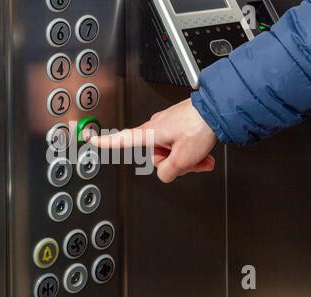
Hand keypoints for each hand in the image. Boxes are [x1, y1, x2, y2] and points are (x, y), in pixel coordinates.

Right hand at [90, 98, 217, 182]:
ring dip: (187, 158)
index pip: (121, 140)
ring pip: (171, 150)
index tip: (92, 140)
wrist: (219, 108)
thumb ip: (167, 172)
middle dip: (174, 163)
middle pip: (156, 155)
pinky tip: (203, 153)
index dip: (105, 143)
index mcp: (150, 133)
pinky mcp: (179, 123)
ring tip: (202, 158)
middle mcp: (156, 126)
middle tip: (191, 163)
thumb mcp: (183, 158)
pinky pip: (180, 142)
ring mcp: (168, 124)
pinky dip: (191, 150)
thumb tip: (165, 174)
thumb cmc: (200, 126)